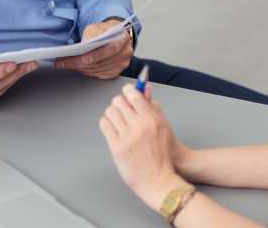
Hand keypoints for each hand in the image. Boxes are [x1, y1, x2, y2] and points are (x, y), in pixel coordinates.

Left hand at [54, 19, 132, 78]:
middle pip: (101, 62)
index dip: (94, 55)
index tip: (79, 57)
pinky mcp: (116, 72)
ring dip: (81, 69)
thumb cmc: (104, 30)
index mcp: (123, 38)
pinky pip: (99, 75)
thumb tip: (82, 46)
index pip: (110, 49)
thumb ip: (91, 35)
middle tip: (64, 62)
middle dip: (80, 63)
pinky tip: (79, 68)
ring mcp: (121, 64)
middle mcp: (125, 53)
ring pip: (98, 70)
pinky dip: (87, 72)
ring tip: (67, 64)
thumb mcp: (97, 27)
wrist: (113, 35)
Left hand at [99, 83, 185, 209]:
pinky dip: (107, 123)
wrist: (158, 179)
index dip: (128, 91)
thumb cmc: (163, 154)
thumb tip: (145, 87)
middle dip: (119, 102)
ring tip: (117, 119)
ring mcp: (126, 137)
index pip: (133, 94)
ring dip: (112, 113)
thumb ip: (152, 105)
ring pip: (110, 112)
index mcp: (152, 118)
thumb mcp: (163, 126)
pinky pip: (105, 126)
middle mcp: (139, 126)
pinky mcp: (116, 148)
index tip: (127, 93)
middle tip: (122, 108)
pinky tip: (113, 128)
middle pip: (119, 101)